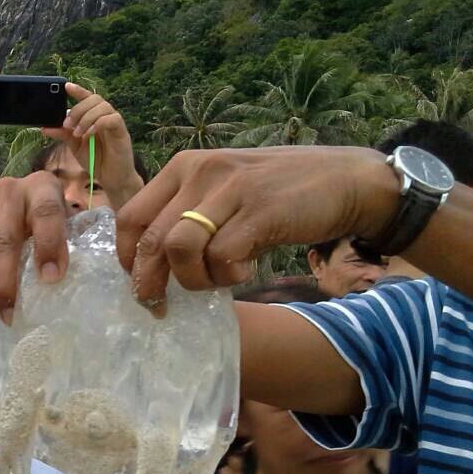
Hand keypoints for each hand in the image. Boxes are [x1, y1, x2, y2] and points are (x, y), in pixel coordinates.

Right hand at [0, 171, 68, 324]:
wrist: (23, 213)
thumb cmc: (50, 230)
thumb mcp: (70, 233)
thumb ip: (73, 245)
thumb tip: (72, 267)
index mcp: (42, 188)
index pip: (46, 212)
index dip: (48, 246)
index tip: (50, 279)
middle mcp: (9, 189)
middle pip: (2, 236)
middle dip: (3, 279)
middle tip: (9, 312)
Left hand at [41, 84, 143, 208]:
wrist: (111, 178)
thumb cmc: (96, 160)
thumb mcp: (75, 146)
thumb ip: (63, 135)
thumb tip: (45, 127)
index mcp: (94, 117)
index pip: (87, 98)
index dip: (78, 90)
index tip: (66, 87)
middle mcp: (105, 116)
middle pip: (94, 99)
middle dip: (78, 109)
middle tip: (67, 124)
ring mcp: (114, 123)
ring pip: (103, 106)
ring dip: (86, 118)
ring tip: (77, 133)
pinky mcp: (122, 131)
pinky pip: (112, 118)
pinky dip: (98, 123)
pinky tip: (89, 134)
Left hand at [116, 146, 397, 314]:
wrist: (345, 180)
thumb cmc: (278, 195)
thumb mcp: (223, 195)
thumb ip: (188, 219)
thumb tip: (152, 268)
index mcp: (183, 167)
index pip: (130, 217)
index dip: (127, 259)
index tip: (141, 284)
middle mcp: (200, 172)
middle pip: (150, 239)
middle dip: (150, 283)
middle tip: (161, 306)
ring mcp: (230, 189)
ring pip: (179, 248)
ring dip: (193, 279)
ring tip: (216, 281)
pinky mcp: (260, 209)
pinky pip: (222, 256)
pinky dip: (228, 275)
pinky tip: (246, 270)